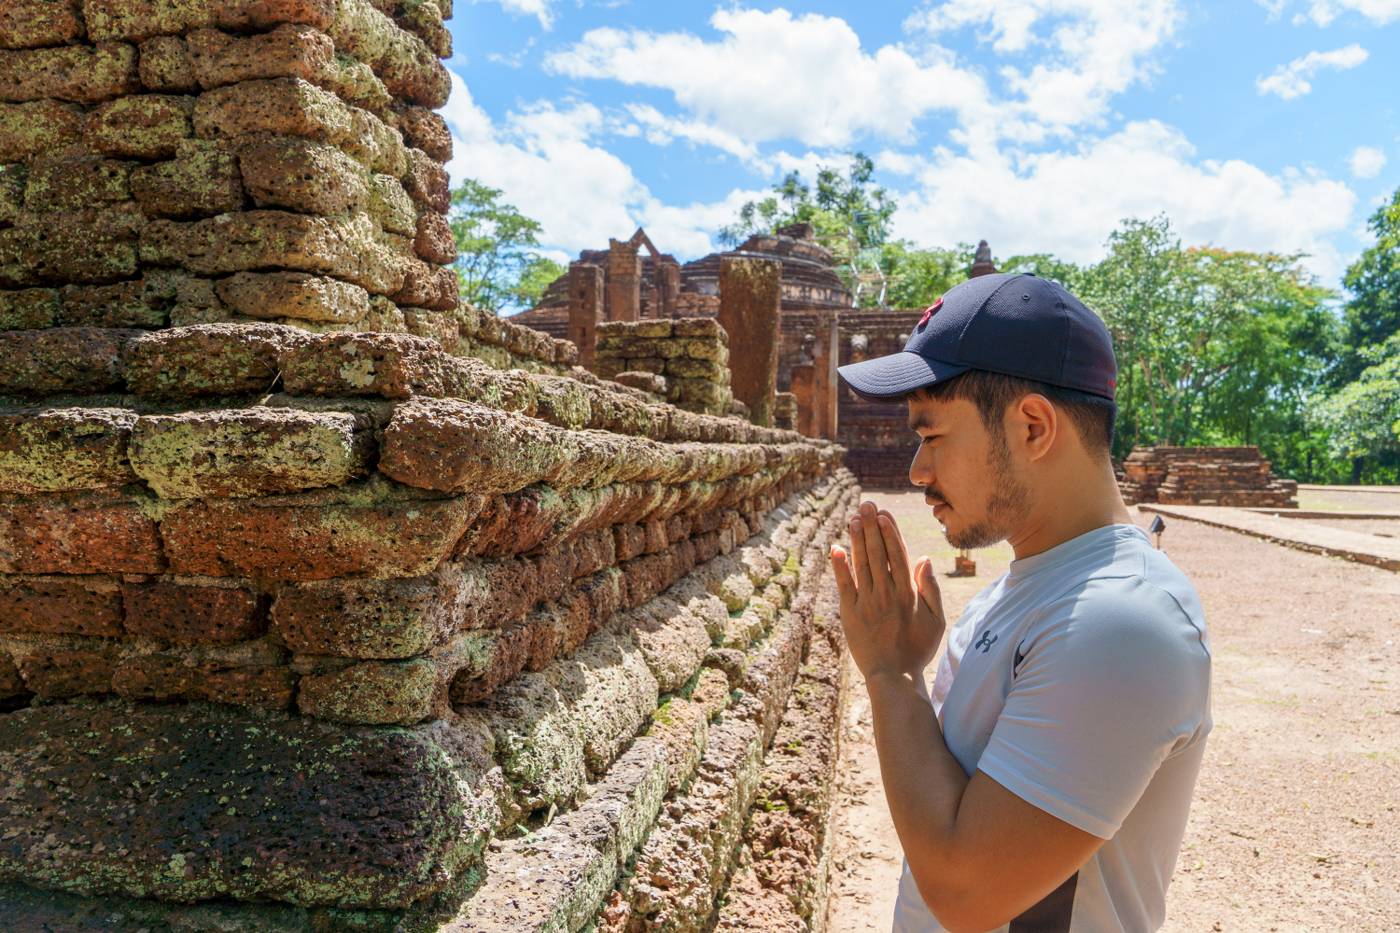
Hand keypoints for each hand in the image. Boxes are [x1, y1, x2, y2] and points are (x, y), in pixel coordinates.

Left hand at [830, 500, 946, 681]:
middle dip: (872, 527)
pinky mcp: (850, 613)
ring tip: (853, 519)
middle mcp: (887, 593)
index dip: (890, 532)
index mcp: (908, 593)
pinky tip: (836, 548)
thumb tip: (923, 557)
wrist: (893, 677)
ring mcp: (867, 602)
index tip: (884, 514)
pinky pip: (844, 584)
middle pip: (878, 553)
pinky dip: (839, 565)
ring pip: (861, 564)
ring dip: (857, 539)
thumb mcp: (935, 620)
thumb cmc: (917, 649)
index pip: (898, 554)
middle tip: (865, 505)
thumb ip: (931, 588)